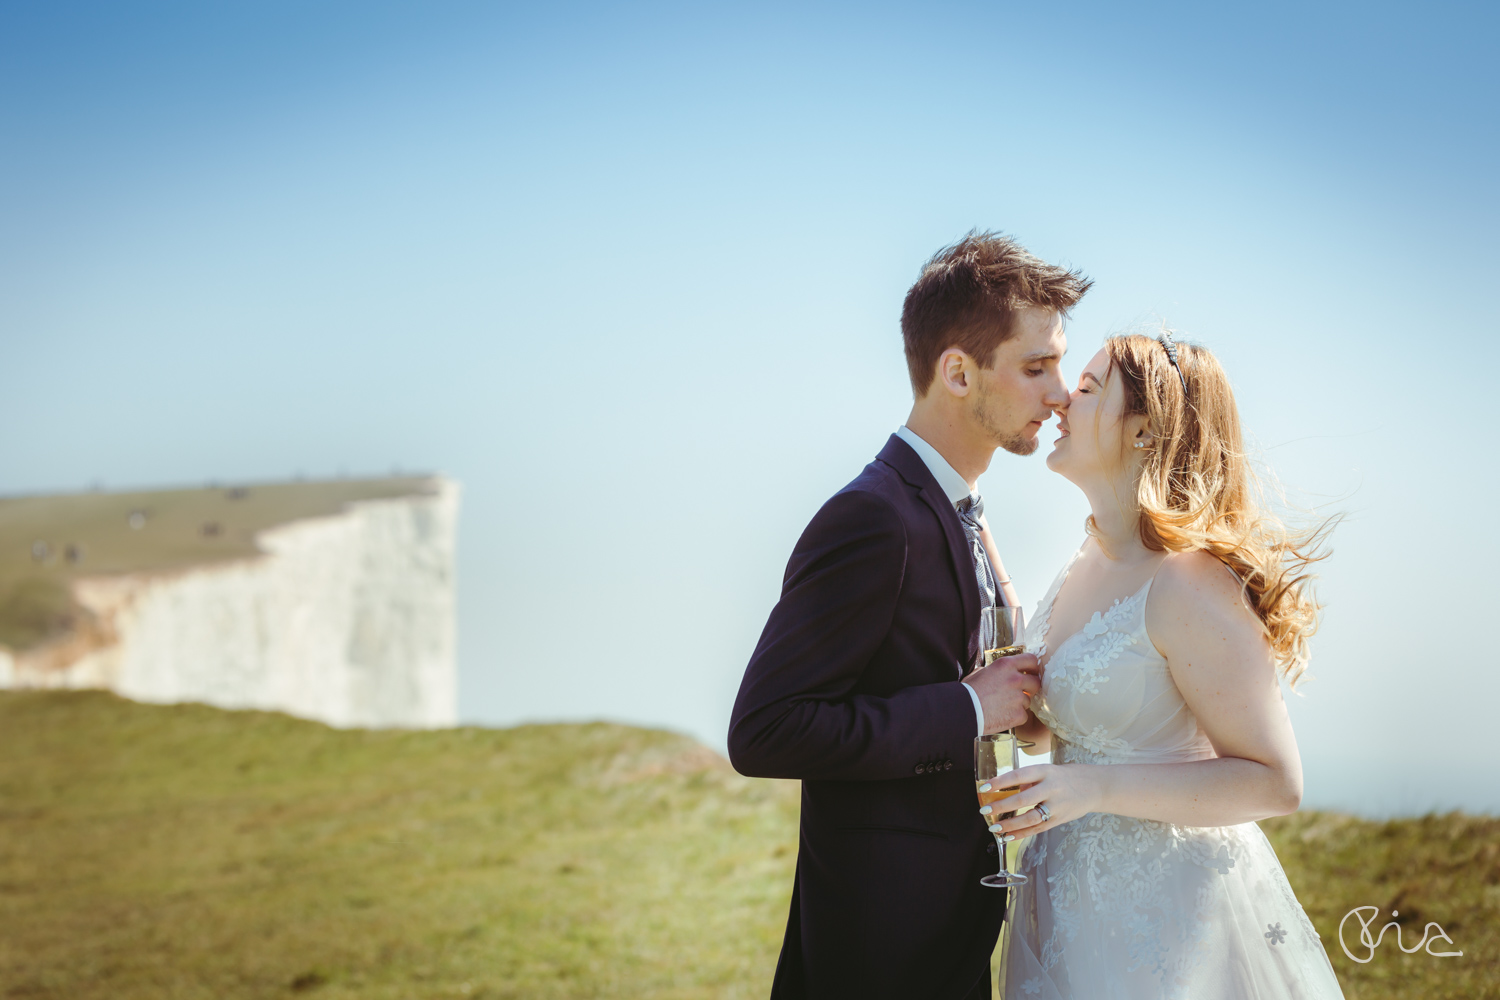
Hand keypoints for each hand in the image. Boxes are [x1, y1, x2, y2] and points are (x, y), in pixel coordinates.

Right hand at [963, 652, 1040, 732]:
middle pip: (1035, 682)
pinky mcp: (1018, 714)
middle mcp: (1015, 679)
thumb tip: (999, 673)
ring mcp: (1018, 697)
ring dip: (1020, 703)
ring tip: (1004, 706)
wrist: (964, 711)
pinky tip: (1003, 716)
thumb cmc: (968, 692)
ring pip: (1028, 700)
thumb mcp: (980, 673)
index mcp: (1005, 665)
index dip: (1033, 667)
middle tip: (1022, 691)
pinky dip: (1016, 717)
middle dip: (1030, 687)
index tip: (1032, 672)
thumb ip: (994, 671)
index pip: (1031, 660)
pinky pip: (1023, 715)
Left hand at [982, 762, 1100, 840]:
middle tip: (984, 810)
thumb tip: (1007, 791)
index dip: (1000, 782)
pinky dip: (1022, 834)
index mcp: (1045, 771)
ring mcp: (1057, 806)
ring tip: (994, 828)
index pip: (1018, 775)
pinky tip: (1008, 836)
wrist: (1095, 787)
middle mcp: (1051, 788)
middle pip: (1023, 799)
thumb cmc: (1065, 776)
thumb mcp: (1047, 770)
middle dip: (1001, 806)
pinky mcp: (1060, 820)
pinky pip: (1038, 829)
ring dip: (1010, 825)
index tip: (984, 787)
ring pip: (1030, 818)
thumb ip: (1028, 780)